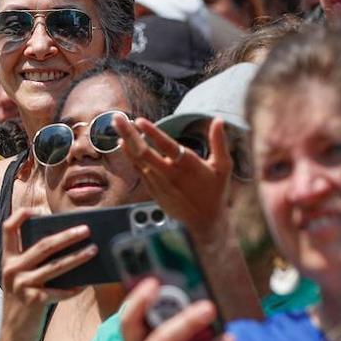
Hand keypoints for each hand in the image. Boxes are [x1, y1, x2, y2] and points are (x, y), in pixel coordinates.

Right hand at [0, 207, 91, 340]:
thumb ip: (34, 262)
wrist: (14, 334)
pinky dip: (74, 288)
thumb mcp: (21, 278)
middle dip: (67, 236)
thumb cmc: (23, 302)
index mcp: (8, 259)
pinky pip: (59, 291)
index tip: (37, 209)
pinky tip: (86, 284)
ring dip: (77, 257)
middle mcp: (12, 269)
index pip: (9, 229)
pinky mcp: (33, 301)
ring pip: (55, 266)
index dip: (20, 216)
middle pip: (43, 245)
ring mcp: (22, 285)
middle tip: (86, 229)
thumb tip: (65, 245)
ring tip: (94, 251)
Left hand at [113, 114, 233, 240]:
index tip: (140, 120)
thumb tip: (218, 120)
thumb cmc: (215, 192)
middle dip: (129, 134)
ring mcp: (158, 183)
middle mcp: (170, 174)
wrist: (204, 223)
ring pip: (137, 160)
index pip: (168, 147)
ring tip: (116, 124)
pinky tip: (122, 143)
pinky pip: (137, 169)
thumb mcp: (223, 167)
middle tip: (117, 118)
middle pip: (144, 152)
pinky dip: (129, 155)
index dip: (153, 133)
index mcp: (188, 166)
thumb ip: (219, 143)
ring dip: (126, 141)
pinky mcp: (152, 189)